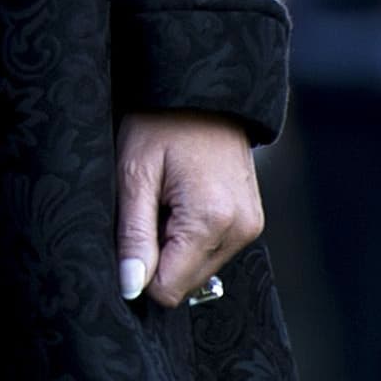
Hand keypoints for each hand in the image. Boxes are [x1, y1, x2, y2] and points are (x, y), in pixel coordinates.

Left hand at [115, 111, 264, 309]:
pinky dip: (191, 236)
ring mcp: (250, 227)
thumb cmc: (162, 123)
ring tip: (166, 200)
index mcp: (211, 220)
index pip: (168, 289)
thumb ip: (133, 235)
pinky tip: (181, 201)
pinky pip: (212, 251)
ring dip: (174, 246)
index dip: (139, 271)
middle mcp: (240, 230)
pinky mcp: (251, 222)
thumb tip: (130, 287)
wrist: (204, 91)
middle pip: (185, 283)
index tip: (129, 234)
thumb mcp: (134, 174)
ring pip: (198, 270)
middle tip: (149, 208)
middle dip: (158, 257)